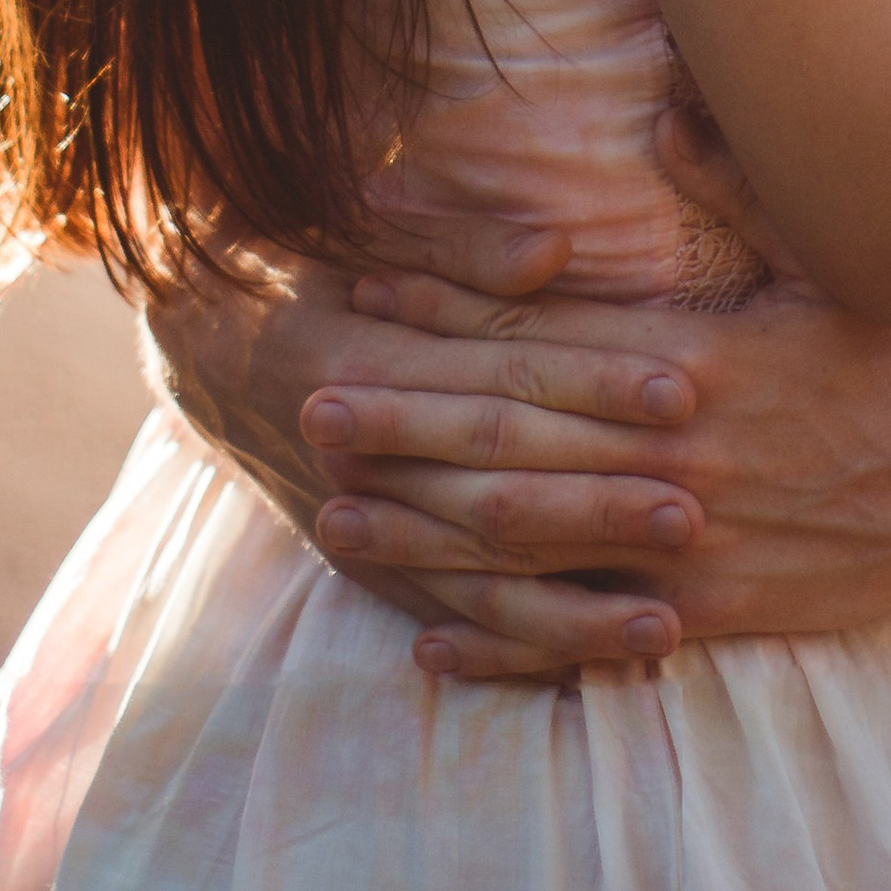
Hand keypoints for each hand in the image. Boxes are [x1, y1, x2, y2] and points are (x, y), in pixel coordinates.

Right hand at [140, 222, 709, 650]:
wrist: (194, 333)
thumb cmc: (298, 256)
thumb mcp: (357, 224)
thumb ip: (460, 246)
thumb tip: (556, 253)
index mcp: (361, 352)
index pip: (499, 372)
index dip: (593, 380)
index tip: (681, 386)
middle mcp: (356, 453)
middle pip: (495, 483)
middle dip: (599, 502)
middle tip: (696, 506)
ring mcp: (355, 522)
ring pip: (473, 577)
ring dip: (570, 608)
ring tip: (664, 625)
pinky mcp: (358, 566)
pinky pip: (440, 618)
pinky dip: (508, 650)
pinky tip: (582, 666)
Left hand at [300, 218, 890, 682]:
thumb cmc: (888, 361)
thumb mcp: (817, 258)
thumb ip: (729, 183)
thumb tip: (660, 111)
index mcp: (688, 357)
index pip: (541, 336)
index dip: (447, 317)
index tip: (368, 293)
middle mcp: (671, 450)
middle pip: (513, 439)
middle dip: (405, 426)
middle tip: (310, 412)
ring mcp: (683, 541)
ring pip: (529, 540)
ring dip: (425, 532)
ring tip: (334, 520)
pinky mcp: (705, 613)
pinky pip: (588, 633)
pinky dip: (507, 645)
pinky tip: (433, 647)